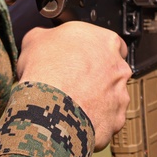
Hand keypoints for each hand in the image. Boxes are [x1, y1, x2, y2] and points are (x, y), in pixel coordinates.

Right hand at [17, 22, 131, 149]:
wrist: (48, 107)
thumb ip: (48, 36)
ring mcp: (120, 94)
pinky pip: (107, 120)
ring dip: (96, 100)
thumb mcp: (36, 39)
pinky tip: (76, 118)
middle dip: (96, 77)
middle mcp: (119, 67)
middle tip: (74, 82)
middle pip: (112, 70)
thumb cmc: (46, 71)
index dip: (93, 52)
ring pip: (112, 97)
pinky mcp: (116, 119)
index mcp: (106, 41)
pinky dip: (94, 120)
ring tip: (71, 103)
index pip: (110, 43)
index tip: (81, 58)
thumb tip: (43, 39)